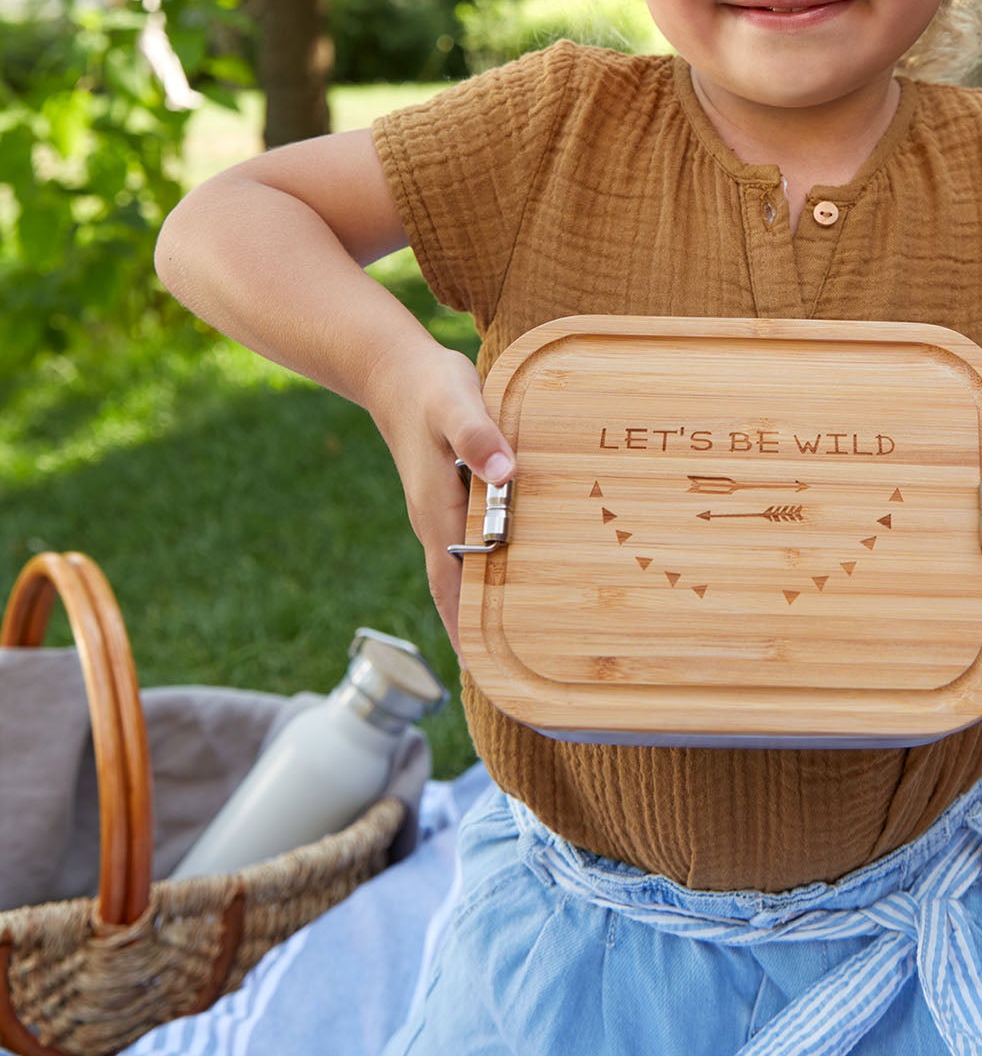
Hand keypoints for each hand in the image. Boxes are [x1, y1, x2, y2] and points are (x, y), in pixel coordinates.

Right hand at [366, 344, 513, 651]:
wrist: (394, 372)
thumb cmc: (431, 387)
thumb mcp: (457, 402)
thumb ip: (479, 435)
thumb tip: (504, 473)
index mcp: (437, 513)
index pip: (453, 588)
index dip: (468, 631)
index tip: (489, 676)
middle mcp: (435, 524)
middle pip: (455, 595)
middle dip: (476, 638)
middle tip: (510, 682)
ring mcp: (438, 516)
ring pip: (461, 576)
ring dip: (481, 610)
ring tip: (513, 650)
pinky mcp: (448, 500)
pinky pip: (467, 551)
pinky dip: (484, 575)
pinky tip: (508, 583)